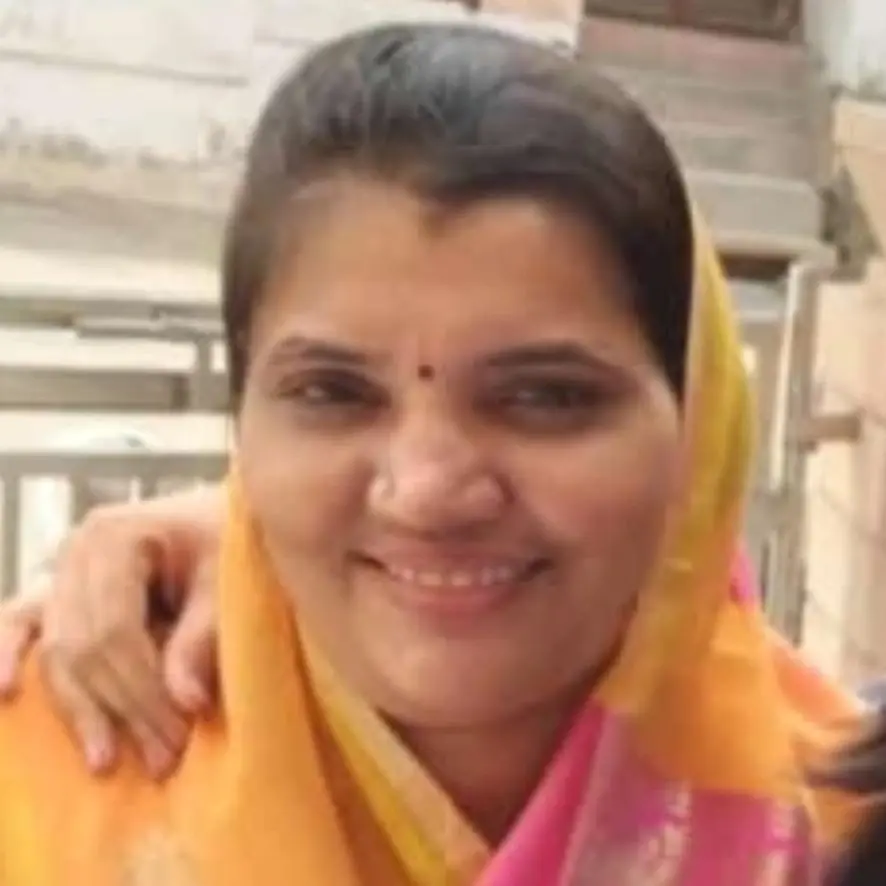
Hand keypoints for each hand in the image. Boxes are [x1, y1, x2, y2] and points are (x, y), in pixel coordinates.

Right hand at [0, 484, 222, 778]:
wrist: (217, 512)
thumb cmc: (225, 538)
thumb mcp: (225, 579)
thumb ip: (202, 636)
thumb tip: (186, 704)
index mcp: (113, 538)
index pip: (114, 631)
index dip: (142, 691)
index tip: (176, 736)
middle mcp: (74, 553)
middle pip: (82, 647)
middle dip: (120, 709)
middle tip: (161, 760)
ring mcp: (60, 570)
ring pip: (54, 651)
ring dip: (79, 709)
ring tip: (105, 761)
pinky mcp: (57, 588)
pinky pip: (23, 624)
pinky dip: (10, 655)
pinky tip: (6, 691)